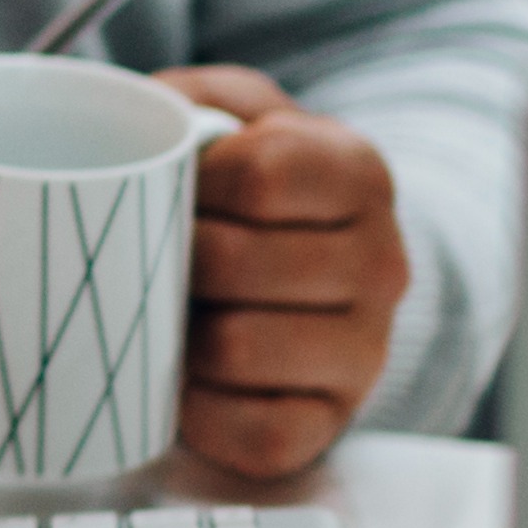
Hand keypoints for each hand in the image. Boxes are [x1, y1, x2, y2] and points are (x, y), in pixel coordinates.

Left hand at [153, 66, 404, 480]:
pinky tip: (184, 377)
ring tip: (164, 311)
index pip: (261, 175)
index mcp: (358, 172)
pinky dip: (198, 411)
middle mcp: (383, 263)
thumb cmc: (246, 186)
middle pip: (234, 264)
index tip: (161, 188)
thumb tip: (143, 118)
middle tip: (148, 256)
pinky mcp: (332, 422)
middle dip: (168, 260)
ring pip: (235, 349)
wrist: (300, 274)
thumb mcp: (230, 112)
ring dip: (174, 335)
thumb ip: (193, 96)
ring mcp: (367, 352)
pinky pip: (253, 431)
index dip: (188, 183)